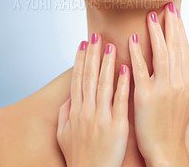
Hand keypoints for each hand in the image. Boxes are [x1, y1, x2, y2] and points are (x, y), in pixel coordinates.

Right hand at [57, 34, 130, 166]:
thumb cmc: (79, 157)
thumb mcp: (63, 134)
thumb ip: (65, 113)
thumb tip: (68, 97)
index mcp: (75, 110)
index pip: (78, 79)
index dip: (80, 59)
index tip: (83, 43)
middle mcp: (86, 110)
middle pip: (89, 76)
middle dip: (92, 54)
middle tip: (96, 35)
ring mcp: (101, 117)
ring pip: (103, 84)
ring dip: (106, 63)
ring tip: (110, 45)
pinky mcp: (117, 126)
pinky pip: (119, 101)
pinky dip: (122, 84)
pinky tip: (125, 68)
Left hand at [128, 2, 188, 162]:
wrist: (166, 147)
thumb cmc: (173, 122)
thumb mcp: (186, 97)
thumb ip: (187, 76)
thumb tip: (187, 59)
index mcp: (187, 79)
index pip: (184, 46)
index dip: (179, 27)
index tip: (174, 11)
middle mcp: (178, 81)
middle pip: (175, 45)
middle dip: (170, 23)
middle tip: (166, 5)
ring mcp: (163, 88)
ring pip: (162, 53)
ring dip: (156, 33)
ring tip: (150, 16)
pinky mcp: (146, 96)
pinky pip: (141, 70)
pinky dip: (138, 53)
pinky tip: (133, 39)